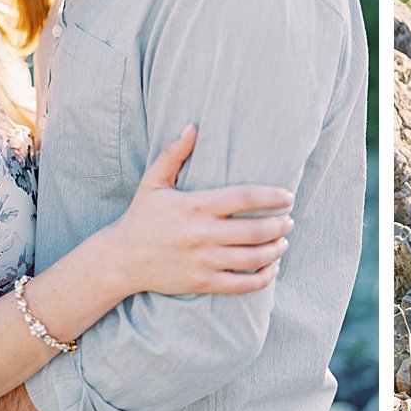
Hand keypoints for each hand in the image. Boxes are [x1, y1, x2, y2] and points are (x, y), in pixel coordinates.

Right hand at [112, 125, 294, 296]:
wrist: (120, 259)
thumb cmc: (141, 217)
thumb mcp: (153, 181)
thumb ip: (174, 153)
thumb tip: (194, 126)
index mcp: (196, 205)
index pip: (246, 197)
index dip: (273, 196)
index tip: (288, 196)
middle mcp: (203, 233)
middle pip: (257, 229)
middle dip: (281, 224)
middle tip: (290, 219)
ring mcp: (204, 261)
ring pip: (254, 257)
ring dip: (276, 249)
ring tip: (284, 240)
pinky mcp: (202, 283)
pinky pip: (242, 284)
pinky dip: (264, 278)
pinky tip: (272, 268)